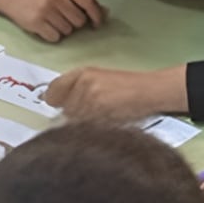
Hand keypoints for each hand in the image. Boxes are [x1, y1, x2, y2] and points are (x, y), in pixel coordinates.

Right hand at [0, 0, 103, 42]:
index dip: (96, 16)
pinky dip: (53, 36)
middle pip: (79, 21)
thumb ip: (82, 1)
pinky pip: (55, 37)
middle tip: (63, 19)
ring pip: (67, 31)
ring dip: (63, 30)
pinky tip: (46, 28)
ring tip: (53, 22)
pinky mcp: (37, 22)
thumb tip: (106, 14)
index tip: (97, 25)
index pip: (88, 2)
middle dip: (74, 24)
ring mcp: (46, 10)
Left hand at [44, 66, 188, 123]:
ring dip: (84, 125)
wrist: (151, 90)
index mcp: (82, 72)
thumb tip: (58, 107)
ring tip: (103, 118)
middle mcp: (83, 83)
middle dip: (74, 116)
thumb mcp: (99, 80)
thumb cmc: (128, 87)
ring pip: (74, 122)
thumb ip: (77, 89)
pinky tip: (106, 123)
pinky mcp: (99, 112)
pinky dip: (92, 130)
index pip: (52, 91)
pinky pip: (86, 128)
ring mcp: (91, 98)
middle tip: (92, 115)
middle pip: (64, 111)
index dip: (55, 102)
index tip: (59, 107)